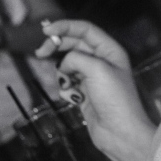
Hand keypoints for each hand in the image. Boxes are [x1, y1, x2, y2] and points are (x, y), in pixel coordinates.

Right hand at [36, 20, 155, 160]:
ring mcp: (93, 77)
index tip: (47, 31)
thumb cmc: (116, 100)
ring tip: (65, 82)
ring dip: (62, 71)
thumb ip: (76, 58)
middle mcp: (102, 61)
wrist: (120, 133)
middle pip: (74, 44)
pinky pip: (68, 82)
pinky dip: (65, 87)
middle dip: (57, 47)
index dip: (65, 27)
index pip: (85, 30)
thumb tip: (64, 64)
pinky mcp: (85, 93)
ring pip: (68, 64)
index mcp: (110, 50)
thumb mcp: (97, 70)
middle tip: (41, 52)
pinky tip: (71, 96)